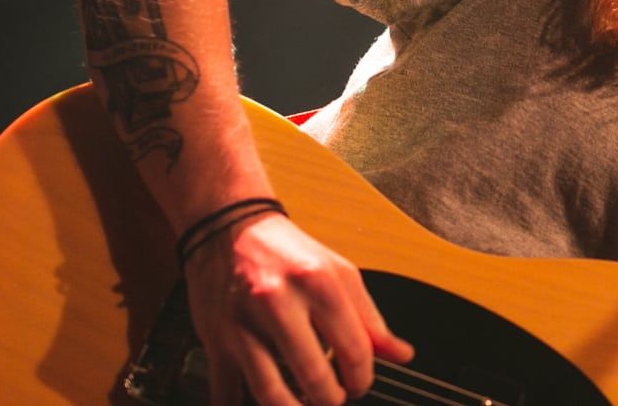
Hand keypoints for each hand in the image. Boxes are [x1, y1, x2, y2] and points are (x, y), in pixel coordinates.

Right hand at [183, 212, 414, 404]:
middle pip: (314, 377)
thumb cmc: (287, 252)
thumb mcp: (338, 273)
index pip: (354, 349)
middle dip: (330, 399)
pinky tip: (260, 402)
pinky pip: (226, 391)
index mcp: (319, 283)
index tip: (359, 385)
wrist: (227, 228)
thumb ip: (369, 318)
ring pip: (271, 393)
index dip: (362, 378)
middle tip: (333, 398)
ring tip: (303, 405)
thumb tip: (401, 354)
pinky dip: (241, 405)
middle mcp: (280, 302)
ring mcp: (244, 323)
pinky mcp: (215, 339)